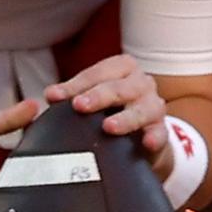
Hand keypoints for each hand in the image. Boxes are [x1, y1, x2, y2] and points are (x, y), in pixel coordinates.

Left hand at [39, 52, 182, 182]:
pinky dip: (155, 137)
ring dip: (126, 118)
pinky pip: (161, 133)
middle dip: (99, 96)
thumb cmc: (110, 109)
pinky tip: (147, 143)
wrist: (139, 136)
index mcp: (122, 68)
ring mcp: (154, 105)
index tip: (53, 97)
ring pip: (142, 109)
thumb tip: (49, 95)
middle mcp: (141, 82)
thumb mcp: (92, 98)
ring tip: (108, 127)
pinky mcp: (161, 130)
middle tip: (79, 106)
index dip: (75, 84)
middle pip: (120, 87)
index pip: (97, 73)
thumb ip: (71, 95)